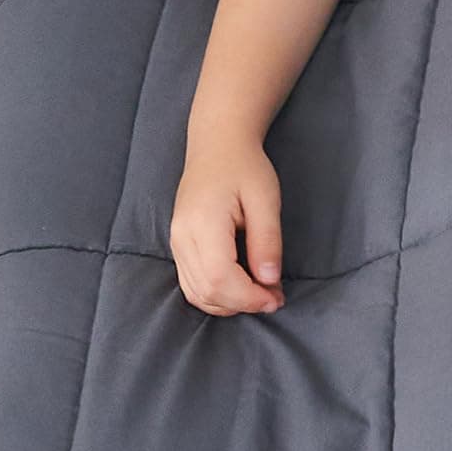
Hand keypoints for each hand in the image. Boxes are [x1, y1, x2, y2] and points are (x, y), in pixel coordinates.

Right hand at [170, 133, 285, 317]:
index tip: (276, 299)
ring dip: (228, 303)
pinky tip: (241, 287)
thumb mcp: (266, 199)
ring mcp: (175, 243)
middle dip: (242, 304)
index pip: (220, 278)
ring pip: (195, 293)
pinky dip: (215, 295)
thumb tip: (270, 280)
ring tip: (261, 294)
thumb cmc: (245, 167)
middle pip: (205, 291)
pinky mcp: (178, 246)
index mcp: (202, 223)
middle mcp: (181, 237)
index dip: (249, 297)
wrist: (217, 146)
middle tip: (274, 298)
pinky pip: (191, 283)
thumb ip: (267, 240)